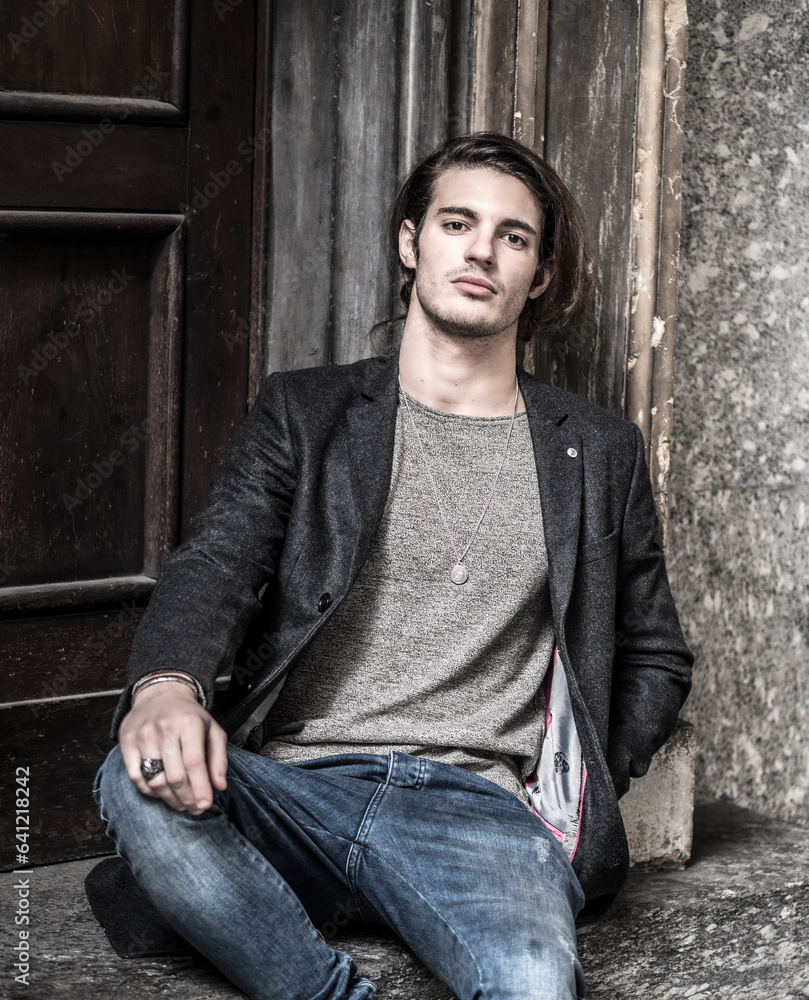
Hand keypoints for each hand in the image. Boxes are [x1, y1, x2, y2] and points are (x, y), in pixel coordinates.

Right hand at [118, 680, 227, 813]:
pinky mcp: (126, 741)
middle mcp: (164, 728)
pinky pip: (136, 777)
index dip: (200, 788)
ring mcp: (143, 735)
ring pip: (155, 780)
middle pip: (175, 776)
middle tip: (195, 809)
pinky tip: (161, 792)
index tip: (206, 805)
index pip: (194, 763)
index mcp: (189, 723)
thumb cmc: (189, 716)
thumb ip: (219, 758)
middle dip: (187, 798)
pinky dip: (149, 791)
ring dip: (170, 799)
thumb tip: (219, 786)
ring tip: (181, 804)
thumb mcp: (212, 729)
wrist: (160, 693)